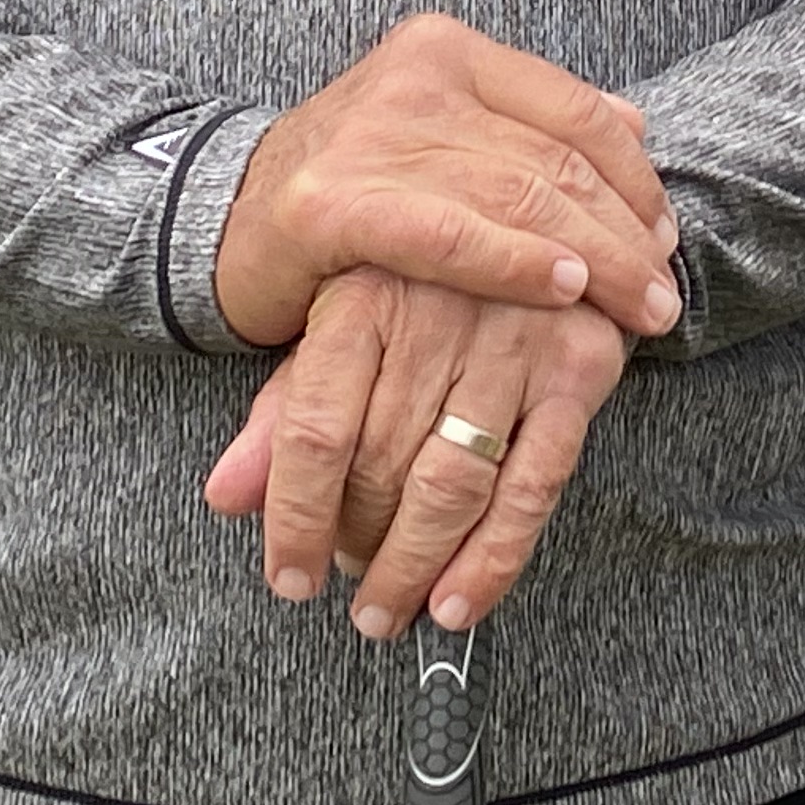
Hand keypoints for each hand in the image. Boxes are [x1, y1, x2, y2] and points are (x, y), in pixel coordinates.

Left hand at [205, 267, 630, 636]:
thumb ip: (282, 410)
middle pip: (383, 464)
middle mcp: (440, 309)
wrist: (539, 198)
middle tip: (347, 581)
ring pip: (454, 484)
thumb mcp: (336, 320)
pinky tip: (455, 601)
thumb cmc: (420, 279)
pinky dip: (493, 559)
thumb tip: (224, 497)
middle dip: (359, 545)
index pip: (316, 428)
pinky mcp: (579, 367)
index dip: (295, 518)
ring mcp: (516, 338)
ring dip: (415, 566)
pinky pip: (534, 486)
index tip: (288, 577)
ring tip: (387, 607)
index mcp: (365, 292)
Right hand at [213, 13, 682, 347]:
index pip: (575, 110)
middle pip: (556, 159)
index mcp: (449, 51)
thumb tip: (637, 124)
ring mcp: (372, 133)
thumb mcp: (443, 139)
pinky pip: (452, 237)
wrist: (220, 222)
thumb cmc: (352, 190)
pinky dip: (518, 265)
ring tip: (642, 310)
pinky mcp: (334, 202)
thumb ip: (530, 126)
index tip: (667, 238)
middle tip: (666, 294)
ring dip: (597, 262)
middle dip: (627, 233)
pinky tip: (567, 292)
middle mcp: (415, 77)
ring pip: (519, 197)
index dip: (635, 179)